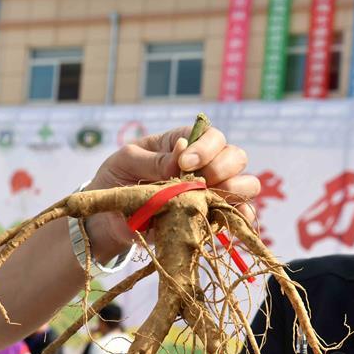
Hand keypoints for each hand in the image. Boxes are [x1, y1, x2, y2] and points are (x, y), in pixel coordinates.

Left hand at [84, 125, 258, 259]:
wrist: (107, 217)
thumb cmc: (116, 179)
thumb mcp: (126, 161)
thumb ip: (153, 159)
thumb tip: (182, 153)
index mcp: (185, 144)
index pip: (212, 136)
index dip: (205, 148)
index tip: (184, 163)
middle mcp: (205, 165)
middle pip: (236, 157)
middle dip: (222, 167)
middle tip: (200, 181)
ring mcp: (212, 192)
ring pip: (246, 184)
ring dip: (236, 189)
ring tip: (213, 197)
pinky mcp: (211, 217)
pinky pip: (238, 214)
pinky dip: (240, 215)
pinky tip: (230, 217)